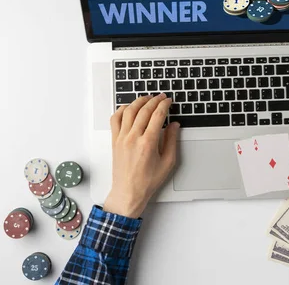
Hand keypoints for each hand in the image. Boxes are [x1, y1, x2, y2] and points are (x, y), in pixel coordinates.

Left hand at [103, 94, 179, 217]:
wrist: (128, 192)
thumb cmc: (147, 181)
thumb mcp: (168, 162)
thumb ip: (171, 141)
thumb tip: (174, 125)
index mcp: (148, 143)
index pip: (157, 116)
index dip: (164, 105)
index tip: (168, 101)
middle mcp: (133, 138)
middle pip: (144, 110)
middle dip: (154, 100)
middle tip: (161, 97)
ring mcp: (122, 138)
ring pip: (129, 111)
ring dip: (139, 101)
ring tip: (147, 98)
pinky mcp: (115, 140)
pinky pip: (115, 119)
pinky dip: (122, 110)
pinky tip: (129, 108)